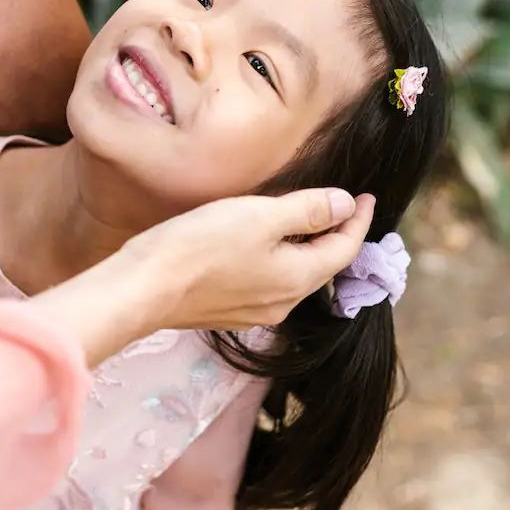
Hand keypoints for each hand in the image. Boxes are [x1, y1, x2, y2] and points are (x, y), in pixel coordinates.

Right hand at [121, 189, 375, 332]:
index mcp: (298, 278)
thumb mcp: (259, 216)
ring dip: (305, 248)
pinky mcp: (227, 313)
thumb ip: (307, 210)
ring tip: (304, 222)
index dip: (359, 220)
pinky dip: (279, 261)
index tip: (366, 196)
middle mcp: (283, 303)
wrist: (143, 288)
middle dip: (335, 235)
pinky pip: (268, 284)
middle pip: (321, 265)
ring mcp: (254, 313)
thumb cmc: (200, 246)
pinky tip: (263, 247)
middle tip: (340, 206)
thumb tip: (345, 205)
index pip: (344, 248)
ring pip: (294, 276)